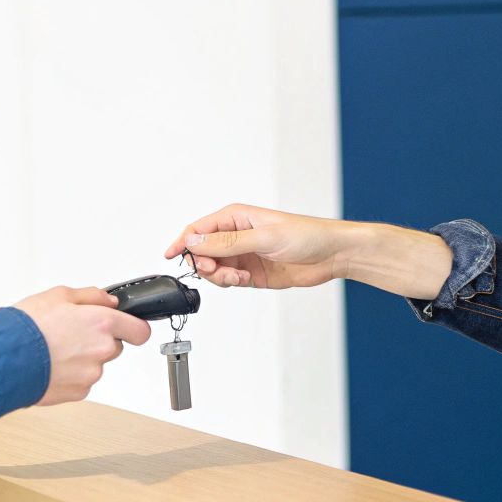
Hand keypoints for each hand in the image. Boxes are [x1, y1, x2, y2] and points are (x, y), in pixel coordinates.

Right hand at [12, 286, 150, 405]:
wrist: (2, 360)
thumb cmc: (26, 327)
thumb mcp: (58, 295)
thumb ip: (91, 296)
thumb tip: (108, 300)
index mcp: (102, 323)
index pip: (140, 331)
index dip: (133, 328)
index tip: (128, 327)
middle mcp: (102, 350)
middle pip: (114, 347)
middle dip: (98, 341)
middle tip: (72, 334)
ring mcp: (91, 374)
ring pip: (95, 365)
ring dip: (82, 358)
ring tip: (55, 350)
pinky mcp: (78, 393)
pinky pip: (81, 381)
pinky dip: (70, 375)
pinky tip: (51, 365)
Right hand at [163, 203, 350, 288]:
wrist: (331, 255)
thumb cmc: (306, 235)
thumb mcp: (265, 237)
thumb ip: (228, 242)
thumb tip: (195, 241)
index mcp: (235, 218)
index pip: (198, 229)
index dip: (182, 242)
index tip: (171, 255)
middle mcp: (235, 235)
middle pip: (202, 252)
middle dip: (205, 264)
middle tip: (218, 271)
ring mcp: (242, 255)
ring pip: (213, 268)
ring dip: (220, 276)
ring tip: (239, 277)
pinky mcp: (250, 273)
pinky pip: (228, 280)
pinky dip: (231, 283)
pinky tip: (246, 280)